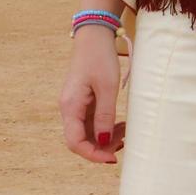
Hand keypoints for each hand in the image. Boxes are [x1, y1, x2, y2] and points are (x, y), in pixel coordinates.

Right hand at [59, 25, 124, 163]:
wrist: (94, 36)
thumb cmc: (99, 58)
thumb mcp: (107, 88)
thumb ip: (105, 116)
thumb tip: (103, 142)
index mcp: (70, 107)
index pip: (75, 142)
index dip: (93, 155)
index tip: (112, 158)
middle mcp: (69, 109)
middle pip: (80, 140)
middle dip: (102, 147)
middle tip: (124, 142)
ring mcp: (75, 106)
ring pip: (88, 133)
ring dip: (106, 138)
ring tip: (126, 132)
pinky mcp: (83, 101)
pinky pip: (92, 122)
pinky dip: (106, 127)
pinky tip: (120, 125)